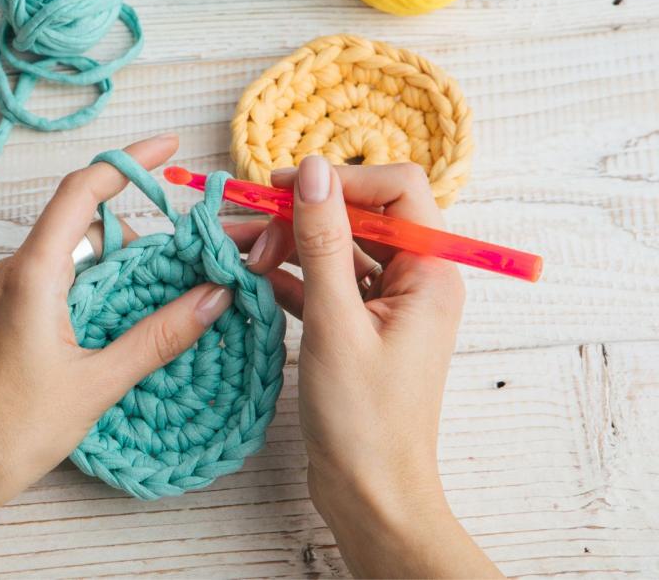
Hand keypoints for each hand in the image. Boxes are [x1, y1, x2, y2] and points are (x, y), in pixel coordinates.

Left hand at [0, 135, 232, 577]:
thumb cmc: (11, 429)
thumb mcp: (98, 382)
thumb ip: (159, 335)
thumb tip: (215, 296)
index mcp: (34, 273)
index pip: (83, 188)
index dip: (130, 160)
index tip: (172, 147)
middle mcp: (16, 271)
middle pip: (84, 218)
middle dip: (139, 221)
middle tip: (191, 242)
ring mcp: (8, 293)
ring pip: (73, 251)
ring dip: (121, 257)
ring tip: (171, 282)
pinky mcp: (8, 316)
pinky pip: (59, 278)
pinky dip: (98, 282)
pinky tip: (130, 310)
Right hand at [233, 156, 499, 577]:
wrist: (370, 494)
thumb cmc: (365, 420)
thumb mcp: (336, 322)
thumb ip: (322, 241)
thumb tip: (312, 170)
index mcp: (430, 272)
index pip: (395, 190)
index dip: (338, 180)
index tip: (281, 187)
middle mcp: (414, 281)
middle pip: (356, 216)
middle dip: (298, 215)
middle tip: (244, 229)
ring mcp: (384, 305)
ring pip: (332, 248)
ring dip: (284, 245)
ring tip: (234, 253)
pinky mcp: (357, 328)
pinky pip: (321, 282)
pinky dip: (286, 276)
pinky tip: (247, 278)